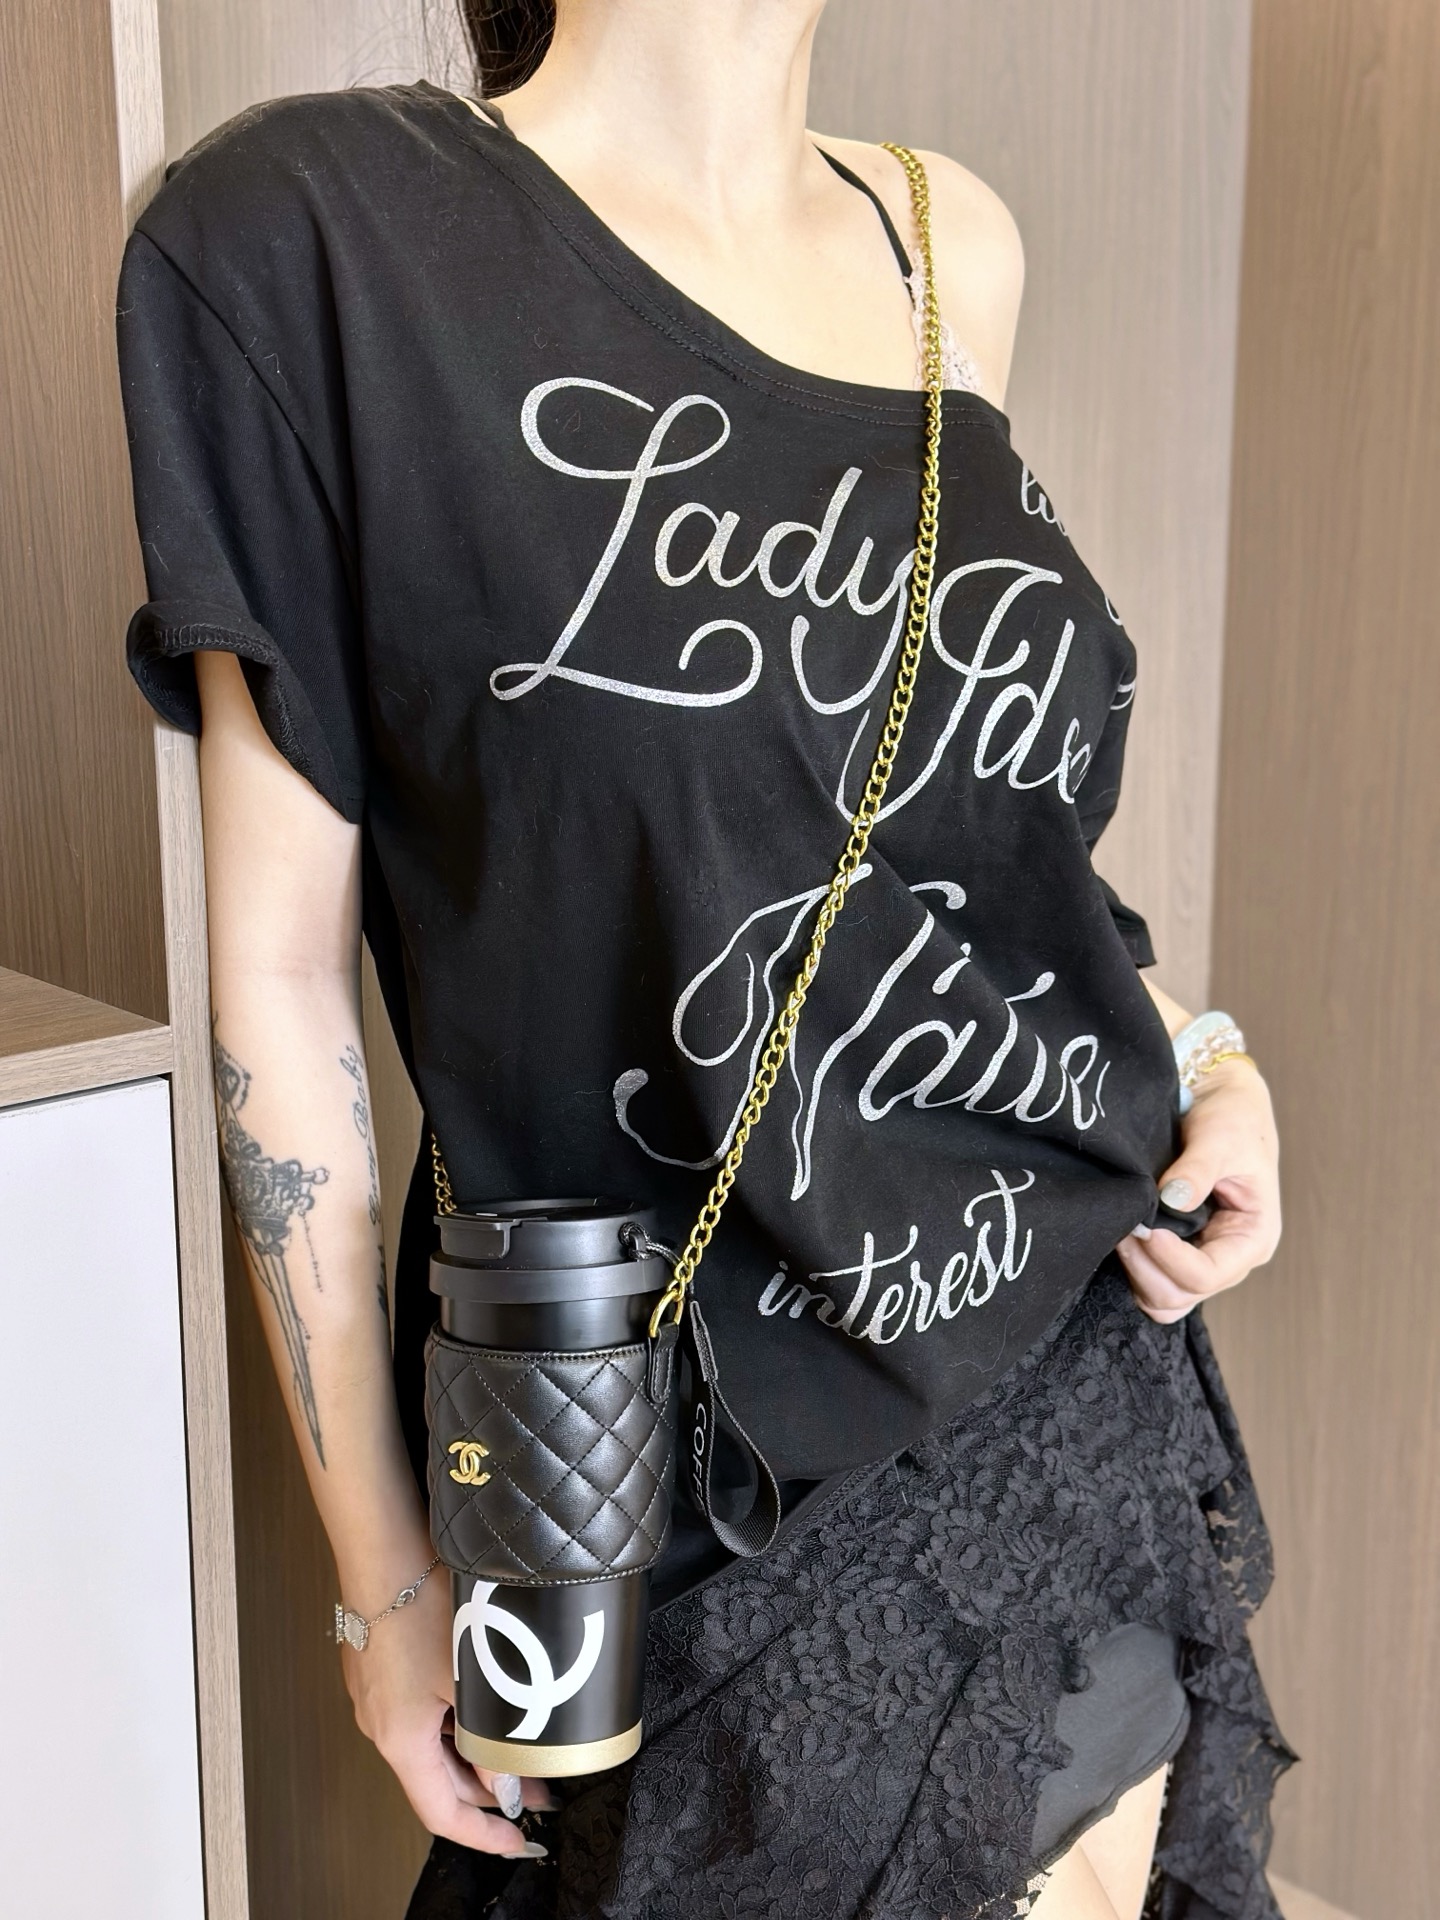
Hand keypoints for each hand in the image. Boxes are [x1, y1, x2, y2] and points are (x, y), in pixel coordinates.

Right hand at [340, 1564, 552, 1851]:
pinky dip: (452, 1723)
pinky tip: (482, 1706)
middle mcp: (380, 1725)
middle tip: (538, 1786)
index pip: (441, 1813)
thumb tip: (509, 1785)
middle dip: (488, 1791)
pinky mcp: (380, 1668)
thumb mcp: (468, 1681)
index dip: (483, 1835)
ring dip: (471, 1753)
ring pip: (429, 1744)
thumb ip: (491, 1741)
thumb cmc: (418, 1605)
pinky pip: (418, 1714)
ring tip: (519, 1745)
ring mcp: (377, 1695)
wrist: (380, 1548)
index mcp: (398, 1740)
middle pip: (437, 1780)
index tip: (519, 1842)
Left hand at [1115, 1058, 1280, 1324]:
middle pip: (1182, 1295)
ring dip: (1138, 1270)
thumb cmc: (1233, 1117)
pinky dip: (1135, 1265)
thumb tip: (1172, 1198)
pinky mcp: (1181, 1248)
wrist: (1223, 1100)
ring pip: (1164, 1296)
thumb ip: (1196, 1170)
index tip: (1145, 1226)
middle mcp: (1230, 1257)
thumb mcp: (1220, 1137)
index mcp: (1253, 1238)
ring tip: (1123, 1228)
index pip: (1208, 1275)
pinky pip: (1152, 1278)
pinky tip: (1125, 1229)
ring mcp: (1204, 1256)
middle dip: (1147, 1267)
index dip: (1171, 1259)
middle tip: (1125, 1226)